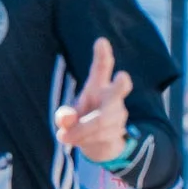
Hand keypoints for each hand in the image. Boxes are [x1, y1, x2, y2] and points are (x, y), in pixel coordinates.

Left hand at [53, 38, 133, 161]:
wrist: (100, 146)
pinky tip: (80, 142)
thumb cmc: (82, 123)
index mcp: (98, 87)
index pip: (102, 69)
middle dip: (121, 83)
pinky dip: (85, 140)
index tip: (101, 41)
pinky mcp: (120, 131)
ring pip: (101, 120)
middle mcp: (111, 98)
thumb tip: (66, 120)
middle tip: (122, 75)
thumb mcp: (69, 117)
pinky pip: (102, 136)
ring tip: (65, 138)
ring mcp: (118, 114)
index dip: (102, 56)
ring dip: (81, 131)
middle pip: (120, 88)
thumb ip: (64, 116)